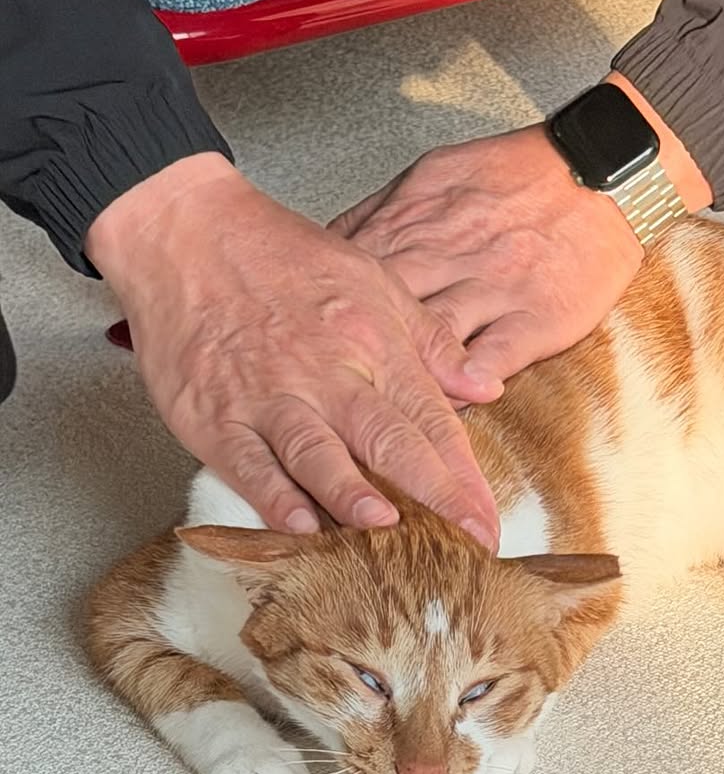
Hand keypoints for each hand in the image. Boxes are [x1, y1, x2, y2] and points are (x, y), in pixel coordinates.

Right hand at [86, 155, 502, 541]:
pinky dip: (272, 496)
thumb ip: (429, 342)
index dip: (463, 475)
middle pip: (387, 439)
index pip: (429, 418)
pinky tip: (297, 525)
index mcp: (371, 341)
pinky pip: (247, 462)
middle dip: (434, 496)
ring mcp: (267, 396)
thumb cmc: (278, 257)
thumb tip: (484, 389)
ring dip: (352, 493)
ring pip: (316, 452)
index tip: (487, 520)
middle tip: (467, 541)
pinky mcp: (214, 415)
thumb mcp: (373, 280)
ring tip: (387, 529)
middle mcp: (324, 372)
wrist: (186, 232)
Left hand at [329, 77, 711, 384]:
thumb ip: (380, 214)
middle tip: (327, 403)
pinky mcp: (539, 312)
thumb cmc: (516, 176)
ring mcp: (493, 286)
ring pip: (434, 337)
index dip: (324, 316)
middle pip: (382, 316)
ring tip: (385, 422)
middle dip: (352, 361)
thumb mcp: (433, 175)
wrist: (599, 169)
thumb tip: (329, 244)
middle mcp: (446, 256)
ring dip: (407, 382)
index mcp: (414, 222)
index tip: (302, 349)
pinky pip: (500, 349)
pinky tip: (458, 397)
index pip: (352, 275)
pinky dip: (474, 375)